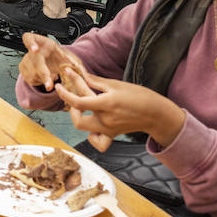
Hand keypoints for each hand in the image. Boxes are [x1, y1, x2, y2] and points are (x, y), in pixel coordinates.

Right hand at [17, 33, 87, 91]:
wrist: (48, 59)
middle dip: (43, 75)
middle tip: (49, 85)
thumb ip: (73, 61)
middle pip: (33, 62)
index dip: (31, 43)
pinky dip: (41, 81)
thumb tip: (78, 69)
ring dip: (45, 79)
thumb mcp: (65, 55)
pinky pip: (32, 80)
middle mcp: (30, 50)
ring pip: (34, 75)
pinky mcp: (22, 70)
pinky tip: (45, 77)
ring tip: (53, 75)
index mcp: (41, 42)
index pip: (29, 38)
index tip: (35, 50)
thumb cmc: (55, 55)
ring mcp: (25, 60)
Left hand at [55, 71, 185, 148]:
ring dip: (79, 117)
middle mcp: (105, 120)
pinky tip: (94, 124)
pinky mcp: (112, 134)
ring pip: (84, 129)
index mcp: (106, 104)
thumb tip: (81, 75)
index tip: (61, 84)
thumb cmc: (140, 96)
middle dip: (71, 108)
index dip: (66, 93)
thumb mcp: (117, 84)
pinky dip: (92, 135)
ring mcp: (108, 129)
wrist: (156, 114)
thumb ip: (96, 82)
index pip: (79, 102)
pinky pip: (97, 141)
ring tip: (83, 107)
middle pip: (77, 120)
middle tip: (73, 96)